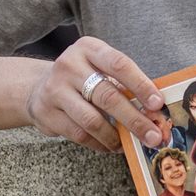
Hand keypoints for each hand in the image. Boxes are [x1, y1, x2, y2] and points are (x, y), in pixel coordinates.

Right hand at [23, 36, 163, 153]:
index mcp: (88, 48)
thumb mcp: (99, 68)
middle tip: (153, 135)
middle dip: (135, 119)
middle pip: (108, 96)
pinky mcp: (46, 113)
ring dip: (116, 136)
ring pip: (92, 120)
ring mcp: (54, 90)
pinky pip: (79, 134)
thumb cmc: (81, 77)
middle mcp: (69, 66)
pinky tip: (111, 146)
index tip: (157, 104)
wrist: (37, 86)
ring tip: (131, 144)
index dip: (141, 85)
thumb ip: (123, 84)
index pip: (119, 64)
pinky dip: (99, 144)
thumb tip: (154, 111)